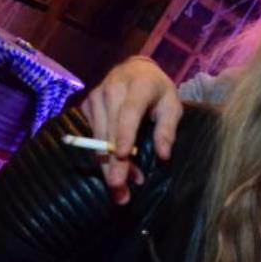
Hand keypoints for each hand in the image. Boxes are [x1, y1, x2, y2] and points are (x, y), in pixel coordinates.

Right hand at [80, 57, 181, 203]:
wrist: (135, 70)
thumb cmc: (158, 91)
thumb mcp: (173, 105)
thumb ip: (168, 129)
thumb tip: (163, 155)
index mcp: (138, 86)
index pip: (128, 113)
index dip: (124, 135)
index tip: (123, 156)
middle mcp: (112, 89)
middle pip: (110, 131)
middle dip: (115, 163)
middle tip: (119, 191)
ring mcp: (95, 96)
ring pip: (98, 137)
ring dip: (109, 164)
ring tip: (121, 188)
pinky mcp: (87, 105)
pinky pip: (93, 135)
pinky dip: (103, 154)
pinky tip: (117, 168)